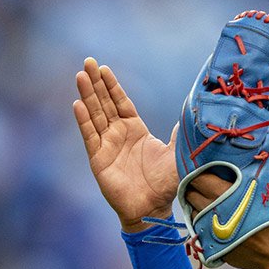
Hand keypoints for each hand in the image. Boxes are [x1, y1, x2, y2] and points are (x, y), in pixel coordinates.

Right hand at [72, 58, 177, 231]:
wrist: (153, 208)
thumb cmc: (165, 184)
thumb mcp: (176, 153)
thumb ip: (179, 134)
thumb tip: (190, 116)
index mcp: (135, 130)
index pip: (121, 102)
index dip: (113, 86)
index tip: (104, 68)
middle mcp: (119, 135)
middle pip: (105, 103)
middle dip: (96, 83)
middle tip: (88, 61)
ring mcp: (107, 146)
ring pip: (95, 115)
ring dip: (87, 95)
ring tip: (80, 75)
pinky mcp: (98, 160)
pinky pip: (89, 136)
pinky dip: (83, 121)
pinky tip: (77, 104)